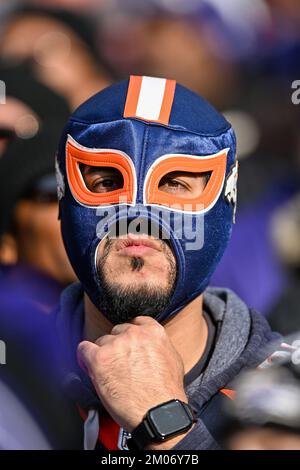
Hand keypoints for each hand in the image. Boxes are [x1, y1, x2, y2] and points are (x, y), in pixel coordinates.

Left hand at [77, 316, 187, 434]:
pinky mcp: (100, 358)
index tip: (127, 345)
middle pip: (117, 332)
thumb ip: (157, 347)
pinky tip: (88, 366)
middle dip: (117, 347)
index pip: (136, 323)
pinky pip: (84, 349)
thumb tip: (148, 347)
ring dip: (104, 355)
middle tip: (119, 365)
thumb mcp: (173, 360)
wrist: (157, 413)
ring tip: (109, 374)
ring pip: (102, 342)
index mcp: (154, 332)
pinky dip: (84, 358)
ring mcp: (116, 345)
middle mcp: (134, 334)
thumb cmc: (166, 394)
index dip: (129, 336)